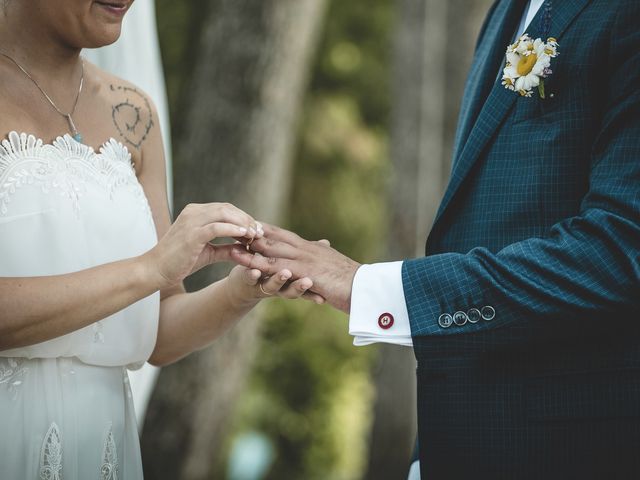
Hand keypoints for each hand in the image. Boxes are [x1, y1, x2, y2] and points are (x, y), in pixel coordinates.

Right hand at [142, 202, 262, 288]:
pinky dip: (233, 230)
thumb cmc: (179, 262)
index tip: (257, 230)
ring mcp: (191, 221)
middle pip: (227, 208)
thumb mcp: (207, 253)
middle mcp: (193, 212)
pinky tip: (245, 237)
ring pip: (224, 214)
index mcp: (195, 212)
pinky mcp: (191, 234)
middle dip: (246, 219)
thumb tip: (245, 249)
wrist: (156, 270)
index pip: (225, 209)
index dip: (243, 218)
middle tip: (260, 232)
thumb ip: (225, 248)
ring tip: (255, 235)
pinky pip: (217, 227)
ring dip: (243, 224)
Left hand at [230, 224, 360, 312]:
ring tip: (233, 248)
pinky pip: (278, 270)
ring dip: (252, 251)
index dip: (268, 230)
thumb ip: (326, 254)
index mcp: (313, 247)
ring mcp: (305, 260)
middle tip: (233, 231)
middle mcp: (307, 249)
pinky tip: (247, 269)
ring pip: (272, 253)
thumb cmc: (354, 279)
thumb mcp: (335, 264)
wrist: (366, 287)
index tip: (250, 225)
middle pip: (275, 239)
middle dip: (253, 236)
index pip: (286, 235)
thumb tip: (325, 246)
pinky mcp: (305, 273)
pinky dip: (261, 268)